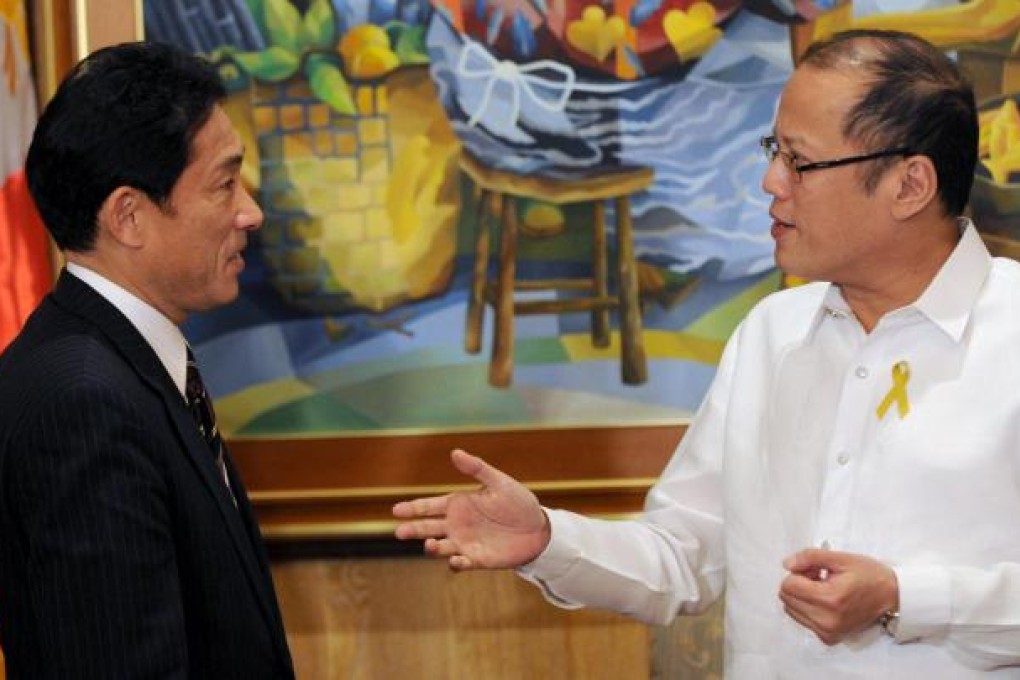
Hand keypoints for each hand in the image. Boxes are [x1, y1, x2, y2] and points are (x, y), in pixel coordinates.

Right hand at [392, 449, 550, 570]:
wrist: (538, 528)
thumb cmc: (518, 502)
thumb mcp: (499, 482)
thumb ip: (477, 468)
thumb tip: (454, 452)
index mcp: (458, 504)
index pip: (429, 506)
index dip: (413, 508)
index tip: (396, 510)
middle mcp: (457, 524)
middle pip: (428, 528)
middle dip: (413, 529)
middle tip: (399, 531)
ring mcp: (465, 543)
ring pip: (440, 547)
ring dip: (432, 548)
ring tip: (429, 544)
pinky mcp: (477, 559)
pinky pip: (461, 563)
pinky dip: (456, 563)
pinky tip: (456, 560)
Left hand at [779, 548, 898, 644]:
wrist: (891, 595)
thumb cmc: (869, 576)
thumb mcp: (840, 557)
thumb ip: (809, 557)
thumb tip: (787, 564)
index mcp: (830, 599)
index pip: (788, 586)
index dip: (799, 572)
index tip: (815, 570)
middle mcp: (827, 620)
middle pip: (787, 598)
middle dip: (799, 584)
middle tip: (820, 578)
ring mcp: (828, 632)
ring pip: (791, 610)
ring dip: (803, 596)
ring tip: (825, 589)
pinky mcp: (829, 638)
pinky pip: (802, 620)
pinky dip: (809, 608)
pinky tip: (827, 601)